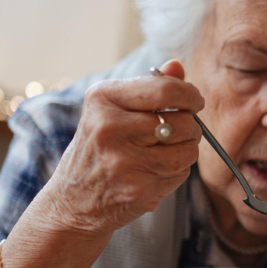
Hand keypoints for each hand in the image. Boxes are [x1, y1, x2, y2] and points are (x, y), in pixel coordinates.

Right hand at [1, 60, 203, 267]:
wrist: (72, 201)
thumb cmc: (98, 149)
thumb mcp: (111, 110)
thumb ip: (148, 87)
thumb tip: (177, 65)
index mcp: (102, 99)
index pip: (165, 90)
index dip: (190, 95)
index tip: (194, 101)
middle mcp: (109, 127)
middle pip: (183, 121)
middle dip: (189, 126)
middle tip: (177, 131)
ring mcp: (124, 161)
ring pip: (187, 149)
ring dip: (185, 150)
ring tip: (163, 151)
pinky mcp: (138, 188)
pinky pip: (180, 172)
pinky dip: (176, 171)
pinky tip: (154, 171)